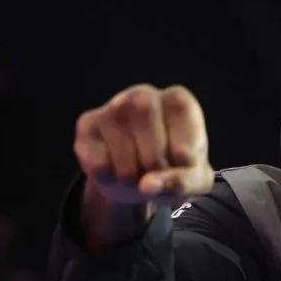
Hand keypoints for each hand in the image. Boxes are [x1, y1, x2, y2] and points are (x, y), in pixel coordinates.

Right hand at [73, 84, 213, 204]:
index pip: (182, 109)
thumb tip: (147, 184)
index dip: (183, 142)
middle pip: (145, 114)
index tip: (184, 162)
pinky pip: (96, 159)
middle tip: (157, 174)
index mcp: (178, 100)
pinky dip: (110, 178)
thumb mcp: (194, 181)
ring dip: (131, 175)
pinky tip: (116, 173)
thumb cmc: (175, 170)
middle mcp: (144, 96)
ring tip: (138, 177)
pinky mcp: (87, 126)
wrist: (142, 182)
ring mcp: (112, 108)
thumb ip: (183, 181)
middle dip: (154, 158)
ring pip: (119, 142)